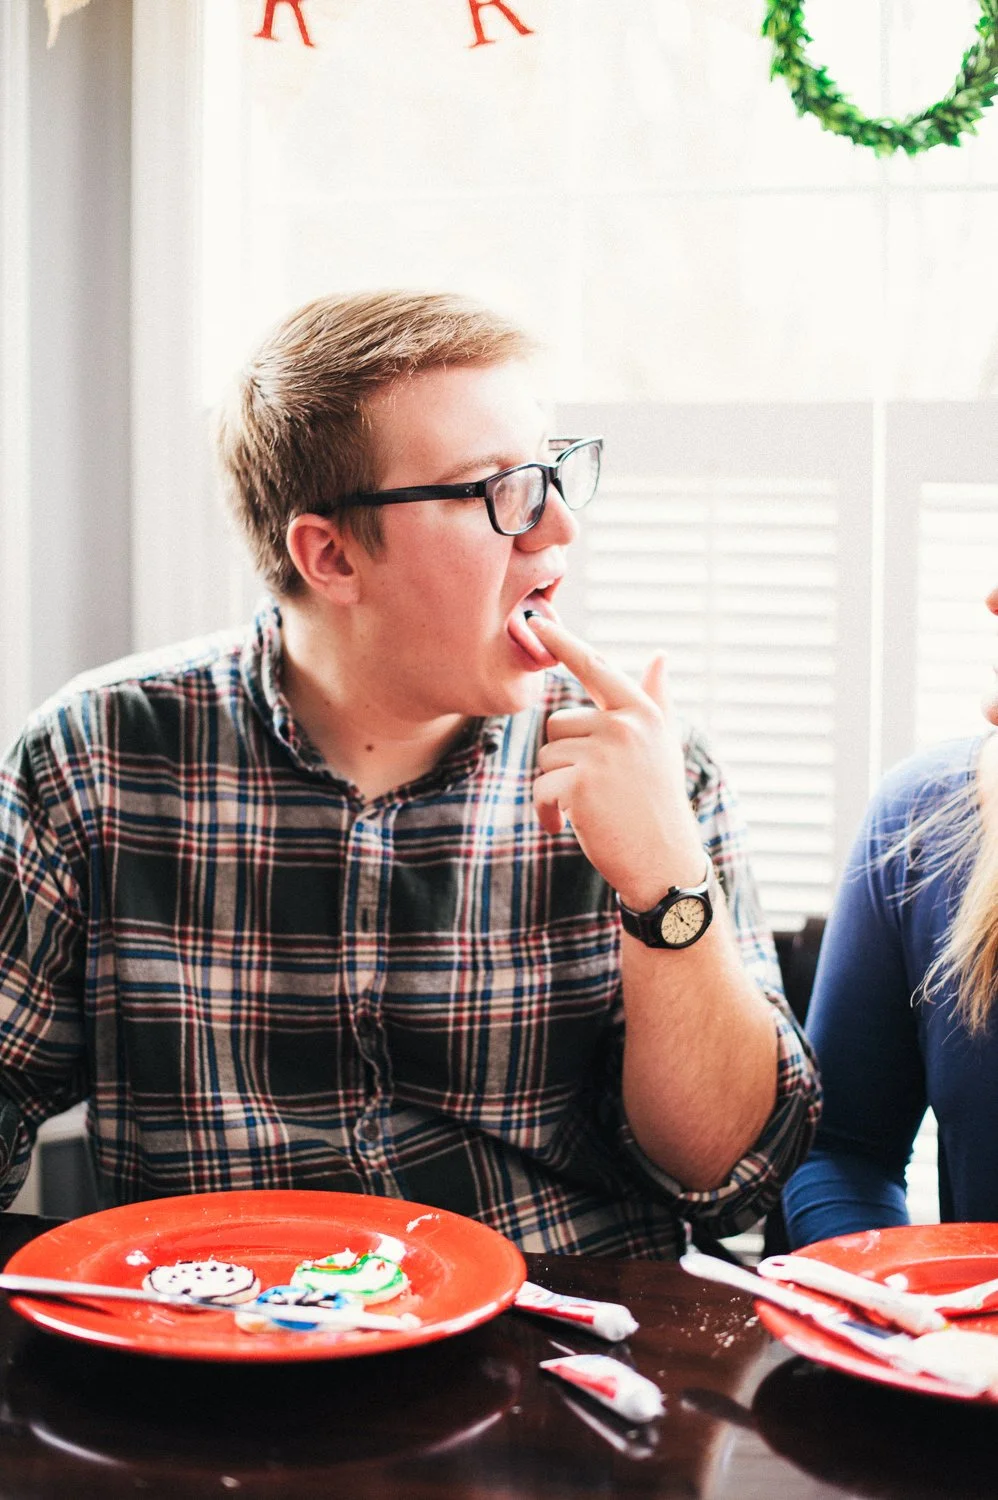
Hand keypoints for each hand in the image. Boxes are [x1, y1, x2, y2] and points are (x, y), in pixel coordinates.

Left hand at [529, 616, 705, 908]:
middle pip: (557, 724)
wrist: (664, 863)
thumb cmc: (656, 803)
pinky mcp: (582, 782)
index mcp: (641, 712)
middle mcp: (624, 724)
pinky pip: (540, 786)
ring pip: (546, 757)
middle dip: (565, 759)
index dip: (563, 642)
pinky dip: (546, 811)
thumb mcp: (661, 746)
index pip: (595, 667)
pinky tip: (567, 826)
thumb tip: (660, 655)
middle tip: (596, 790)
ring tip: (589, 809)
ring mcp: (603, 752)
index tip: (535, 619)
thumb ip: (655, 699)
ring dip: (556, 787)